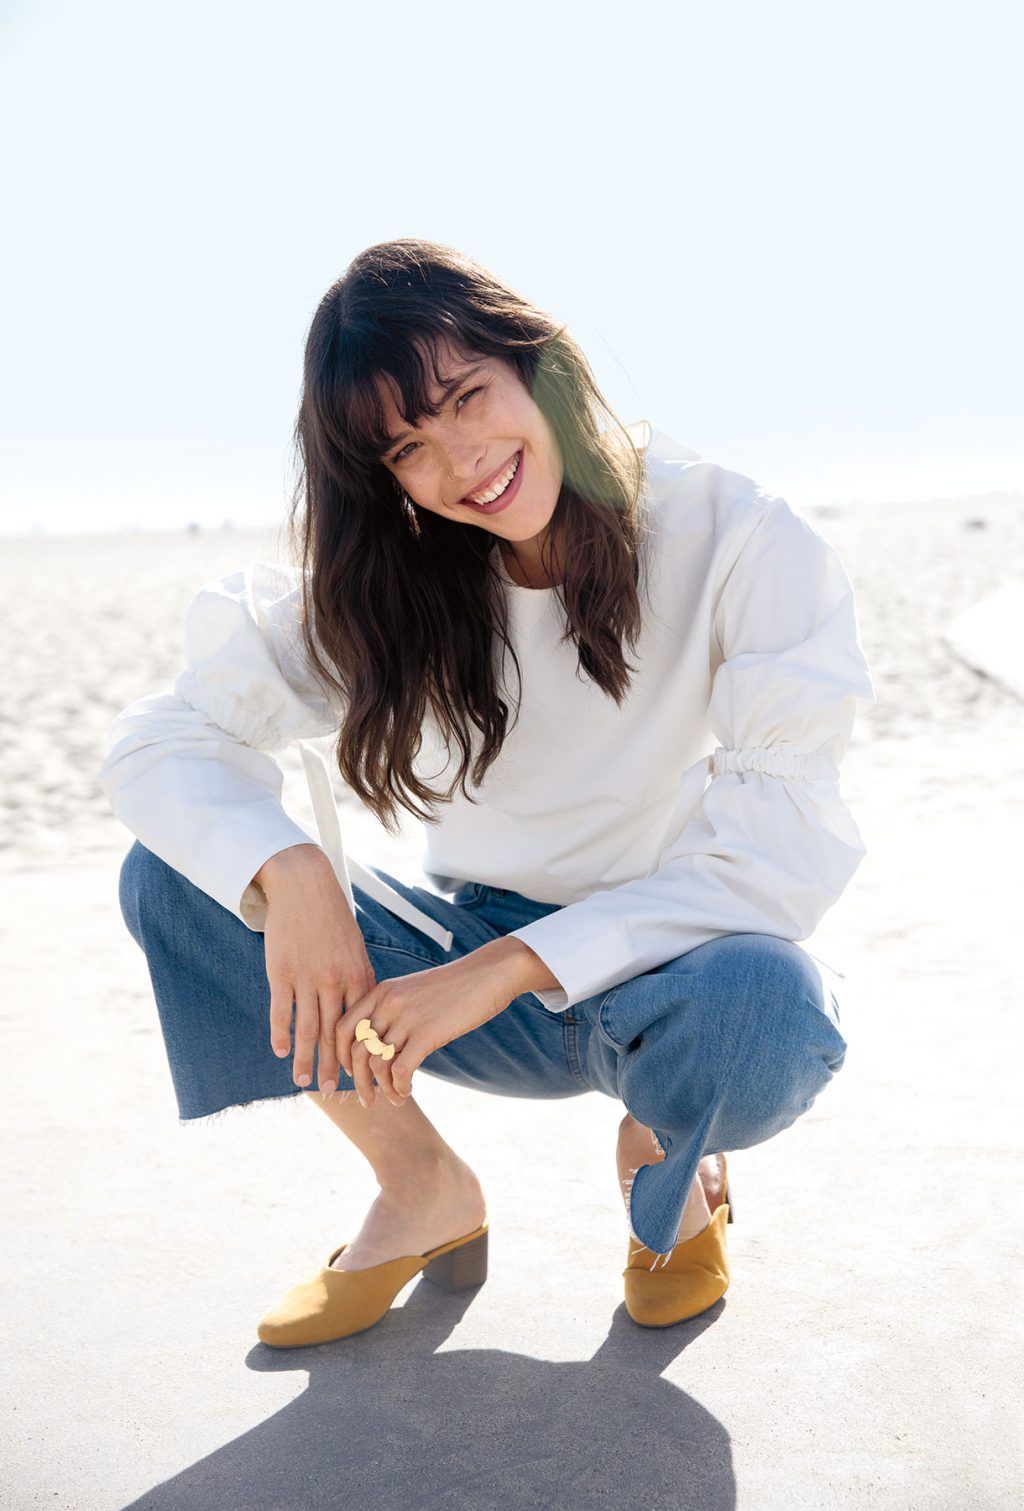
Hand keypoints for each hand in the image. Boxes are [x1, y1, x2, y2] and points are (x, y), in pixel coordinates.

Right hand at [257, 845, 377, 1094]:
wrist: (305, 886)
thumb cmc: (332, 918)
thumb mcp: (354, 948)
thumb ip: (358, 979)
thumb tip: (366, 1010)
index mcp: (358, 976)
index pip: (362, 1026)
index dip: (361, 1054)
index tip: (364, 1077)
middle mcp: (334, 981)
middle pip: (335, 1035)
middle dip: (336, 1067)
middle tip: (336, 1094)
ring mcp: (307, 978)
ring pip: (307, 1029)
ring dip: (305, 1060)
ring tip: (304, 1083)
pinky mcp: (281, 973)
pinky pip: (281, 1011)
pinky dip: (280, 1035)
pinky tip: (280, 1053)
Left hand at [336, 943, 523, 1107]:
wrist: (488, 973)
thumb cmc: (454, 987)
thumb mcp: (413, 992)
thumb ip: (392, 1012)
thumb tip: (380, 1045)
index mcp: (380, 991)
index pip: (342, 1029)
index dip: (340, 1057)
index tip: (352, 1074)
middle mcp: (388, 1003)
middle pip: (355, 1051)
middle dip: (358, 1082)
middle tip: (368, 1099)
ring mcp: (407, 1017)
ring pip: (376, 1064)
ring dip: (382, 1089)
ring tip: (395, 1098)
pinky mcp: (428, 1032)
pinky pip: (400, 1070)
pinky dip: (400, 1087)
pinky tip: (408, 1090)